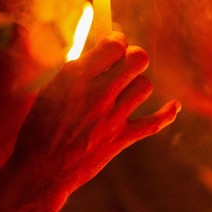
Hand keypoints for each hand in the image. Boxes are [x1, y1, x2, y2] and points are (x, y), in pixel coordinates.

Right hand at [10, 33, 179, 194]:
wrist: (40, 170)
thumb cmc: (38, 128)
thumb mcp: (50, 90)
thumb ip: (76, 71)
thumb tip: (101, 53)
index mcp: (76, 77)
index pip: (115, 44)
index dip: (118, 40)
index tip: (116, 45)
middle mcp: (98, 93)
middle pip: (137, 60)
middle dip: (134, 58)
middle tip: (126, 64)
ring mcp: (112, 117)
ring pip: (145, 86)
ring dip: (137, 86)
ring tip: (126, 91)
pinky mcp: (121, 138)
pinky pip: (155, 122)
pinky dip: (167, 114)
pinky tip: (173, 107)